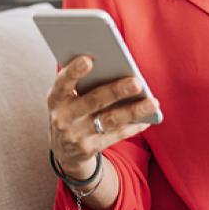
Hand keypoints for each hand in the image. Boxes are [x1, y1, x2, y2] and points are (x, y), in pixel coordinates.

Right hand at [47, 55, 159, 177]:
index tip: (88, 59)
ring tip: (153, 102)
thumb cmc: (70, 110)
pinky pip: (116, 135)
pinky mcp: (90, 149)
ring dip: (133, 111)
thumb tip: (114, 64)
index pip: (62, 83)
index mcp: (55, 99)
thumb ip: (81, 83)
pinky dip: (134, 126)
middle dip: (116, 91)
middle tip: (137, 82)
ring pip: (109, 121)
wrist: (63, 150)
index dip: (73, 72)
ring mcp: (77, 136)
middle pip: (93, 102)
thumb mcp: (66, 97)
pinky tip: (149, 117)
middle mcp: (63, 118)